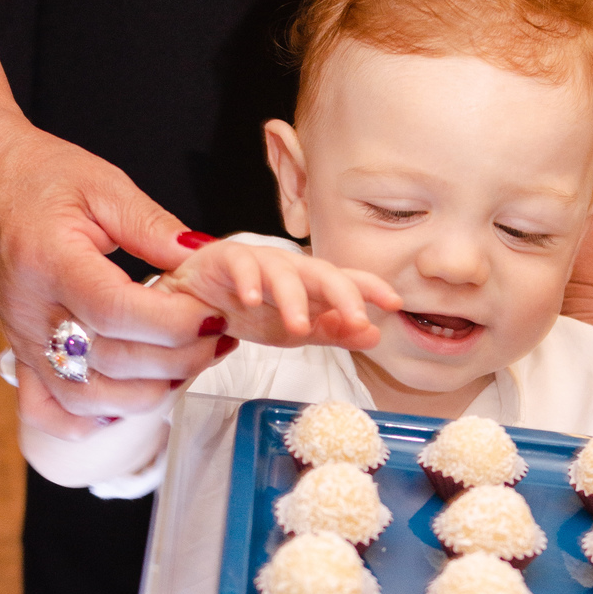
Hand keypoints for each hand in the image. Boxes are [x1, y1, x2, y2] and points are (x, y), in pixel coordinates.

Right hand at [0, 116, 227, 435]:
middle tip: (216, 336)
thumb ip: (157, 229)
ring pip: (87, 397)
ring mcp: (23, 338)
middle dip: (178, 358)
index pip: (117, 312)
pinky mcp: (22, 352)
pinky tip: (123, 403)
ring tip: (186, 363)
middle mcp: (31, 309)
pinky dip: (88, 421)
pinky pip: (47, 409)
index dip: (174, 323)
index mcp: (50, 261)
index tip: (212, 313)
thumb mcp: (105, 186)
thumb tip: (209, 260)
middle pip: (110, 361)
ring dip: (147, 393)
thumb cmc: (41, 177)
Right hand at [157, 240, 401, 349]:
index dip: (372, 288)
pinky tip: (251, 301)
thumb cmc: (251, 312)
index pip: (348, 281)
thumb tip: (375, 335)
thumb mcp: (297, 332)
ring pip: (283, 272)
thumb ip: (334, 333)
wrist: (197, 303)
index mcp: (312, 285)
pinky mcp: (226, 258)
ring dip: (294, 299)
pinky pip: (240, 264)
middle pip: (322, 272)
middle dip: (343, 293)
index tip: (395, 303)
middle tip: (357, 319)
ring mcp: (259, 261)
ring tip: (299, 326)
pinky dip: (247, 281)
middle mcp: (290, 268)